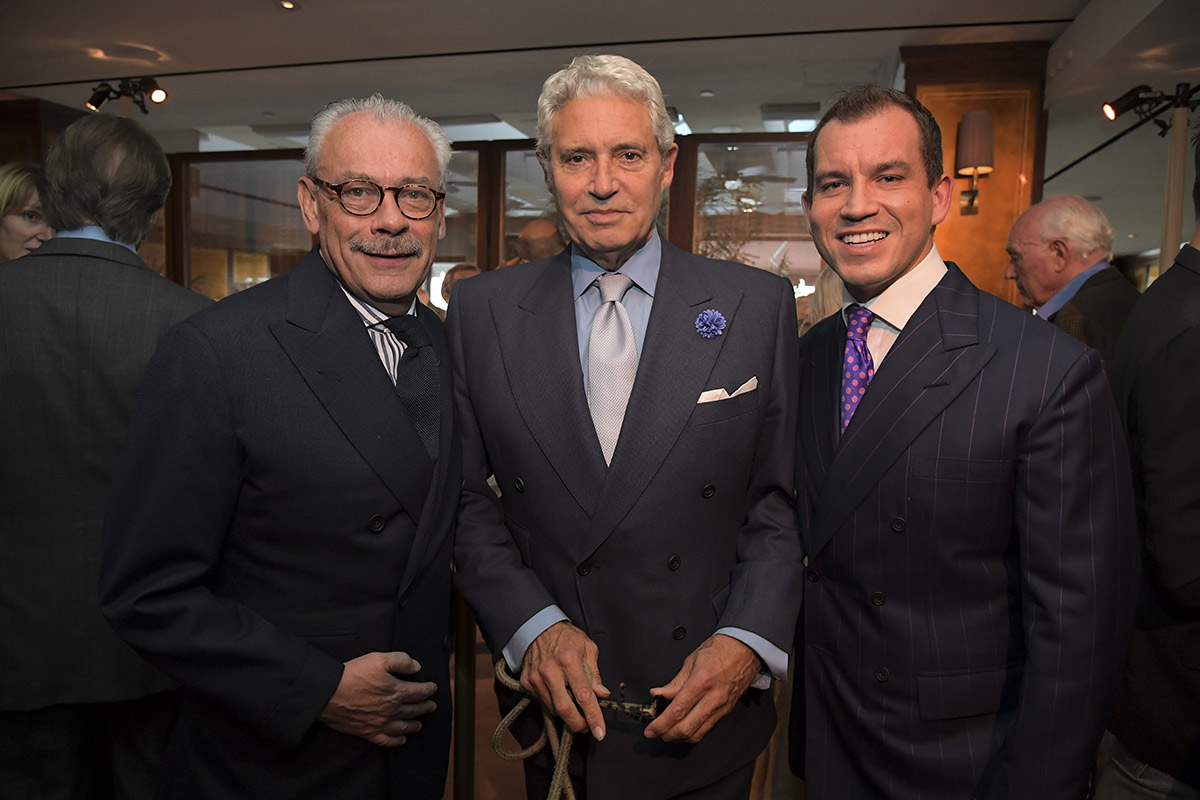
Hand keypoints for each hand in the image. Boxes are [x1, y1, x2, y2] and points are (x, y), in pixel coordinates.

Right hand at [318, 651, 436, 746]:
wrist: (329, 694)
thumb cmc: (353, 675)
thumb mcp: (379, 659)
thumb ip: (401, 661)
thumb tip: (416, 667)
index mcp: (396, 691)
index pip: (419, 692)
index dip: (428, 690)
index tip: (433, 688)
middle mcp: (391, 709)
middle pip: (414, 710)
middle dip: (425, 707)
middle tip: (432, 706)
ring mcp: (380, 723)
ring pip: (404, 726)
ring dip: (415, 724)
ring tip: (420, 723)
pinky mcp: (368, 732)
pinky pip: (387, 740)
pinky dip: (397, 741)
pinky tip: (402, 739)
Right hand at [522, 621, 609, 738]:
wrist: (538, 627)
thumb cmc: (567, 638)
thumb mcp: (588, 648)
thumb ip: (595, 673)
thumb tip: (602, 694)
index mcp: (569, 660)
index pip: (584, 696)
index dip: (593, 717)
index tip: (600, 732)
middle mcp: (550, 671)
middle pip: (564, 709)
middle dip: (578, 724)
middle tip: (586, 727)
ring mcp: (536, 678)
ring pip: (552, 708)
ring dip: (566, 713)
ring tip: (574, 705)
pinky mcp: (526, 682)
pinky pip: (542, 701)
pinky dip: (552, 703)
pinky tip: (558, 692)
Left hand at [644, 634, 760, 742]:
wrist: (745, 649)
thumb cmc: (719, 649)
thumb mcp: (691, 660)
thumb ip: (674, 682)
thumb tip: (658, 694)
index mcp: (701, 682)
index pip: (676, 711)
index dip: (660, 725)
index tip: (650, 730)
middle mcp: (712, 698)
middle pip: (686, 728)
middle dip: (666, 735)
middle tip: (655, 733)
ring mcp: (721, 707)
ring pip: (697, 733)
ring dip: (679, 738)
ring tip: (667, 733)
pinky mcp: (726, 711)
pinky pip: (707, 729)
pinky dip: (693, 733)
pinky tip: (683, 729)